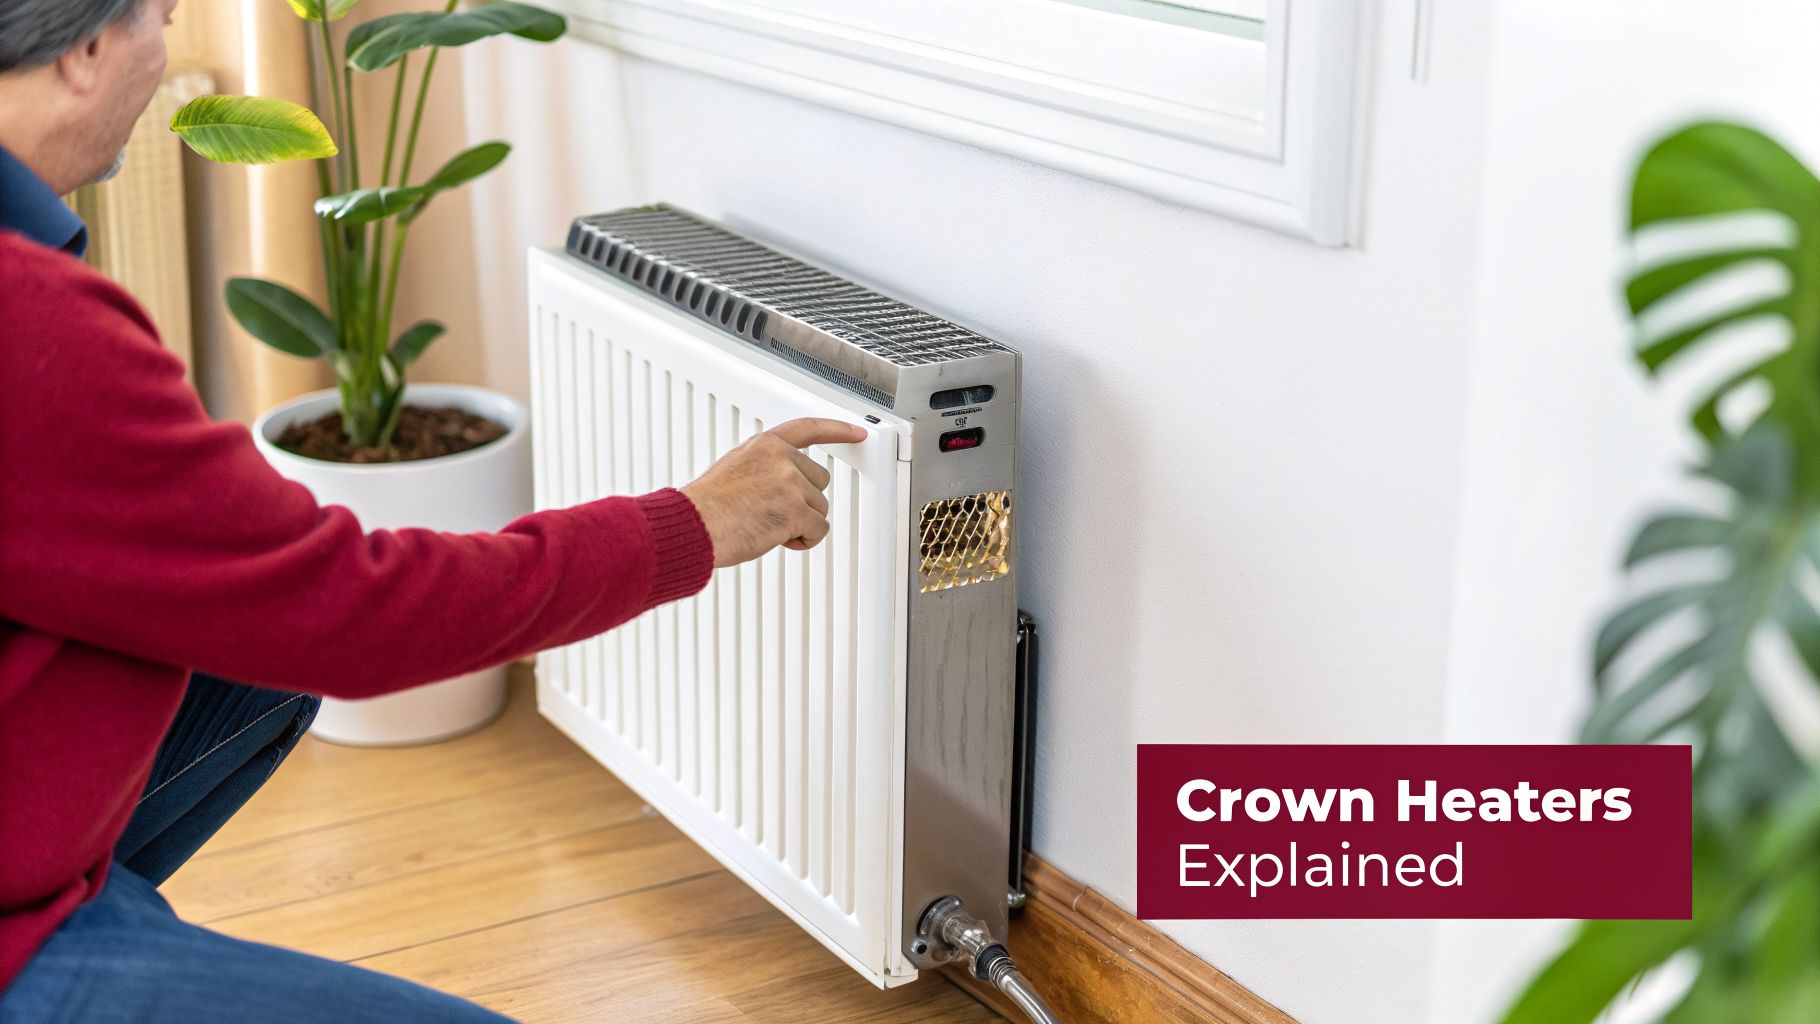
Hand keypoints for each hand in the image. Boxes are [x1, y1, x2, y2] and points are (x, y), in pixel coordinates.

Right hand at [680, 417, 868, 567]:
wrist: (693, 525)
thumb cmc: (706, 507)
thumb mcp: (734, 469)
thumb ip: (764, 467)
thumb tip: (782, 483)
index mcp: (765, 445)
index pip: (809, 429)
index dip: (838, 430)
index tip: (858, 432)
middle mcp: (781, 459)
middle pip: (818, 481)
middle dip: (803, 500)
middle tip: (773, 513)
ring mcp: (790, 483)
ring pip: (819, 508)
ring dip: (800, 523)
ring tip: (767, 526)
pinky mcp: (796, 510)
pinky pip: (819, 529)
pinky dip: (805, 540)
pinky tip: (779, 540)